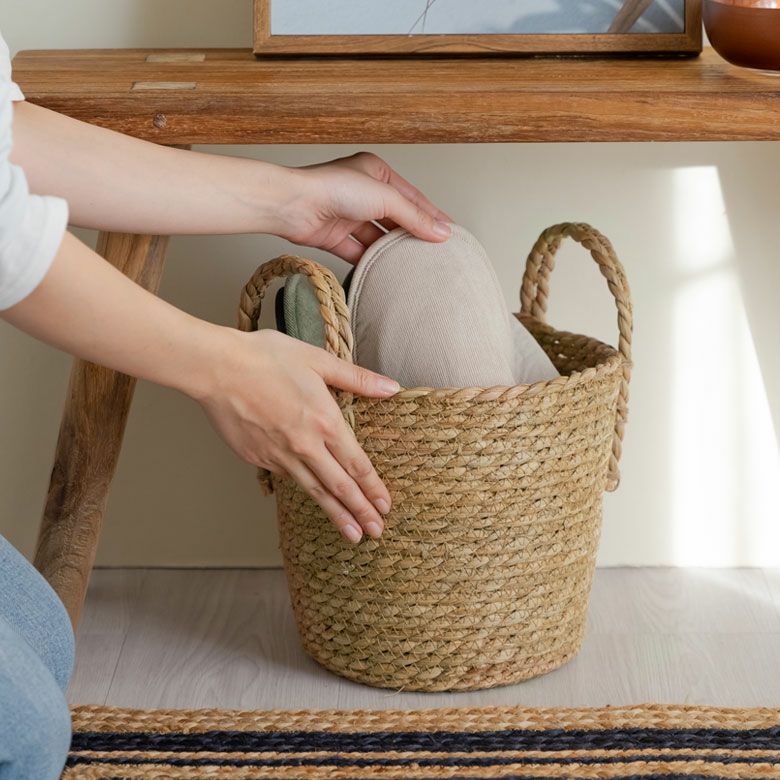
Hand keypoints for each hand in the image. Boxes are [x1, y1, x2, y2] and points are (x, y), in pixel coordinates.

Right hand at [197, 328, 398, 543]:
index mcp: (325, 422)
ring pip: (314, 492)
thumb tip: (392, 388)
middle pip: (340, 487)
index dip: (373, 489)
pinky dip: (303, 490)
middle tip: (377, 532)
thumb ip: (357, 378)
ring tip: (352, 535)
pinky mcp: (257, 459)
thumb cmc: (266, 358)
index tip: (385, 507)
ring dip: (336, 515)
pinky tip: (312, 497)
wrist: (217, 368)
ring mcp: (279, 456)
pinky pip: (286, 477)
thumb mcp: (318, 360)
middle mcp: (305, 446)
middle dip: (361, 512)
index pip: (357, 465)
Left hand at [278, 152, 452, 262]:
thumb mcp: (385, 198)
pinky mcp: (334, 236)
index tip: (449, 233)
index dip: (431, 215)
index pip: (412, 197)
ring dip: (392, 249)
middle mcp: (362, 192)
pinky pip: (358, 251)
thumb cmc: (333, 188)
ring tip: (413, 265)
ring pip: (377, 236)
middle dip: (412, 234)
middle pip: (395, 217)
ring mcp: (348, 215)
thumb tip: (441, 232)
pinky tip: (386, 272)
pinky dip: (371, 261)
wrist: (293, 205)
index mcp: (376, 172)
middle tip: (434, 253)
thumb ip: (414, 217)